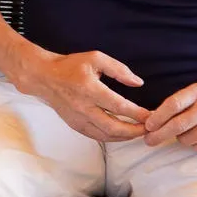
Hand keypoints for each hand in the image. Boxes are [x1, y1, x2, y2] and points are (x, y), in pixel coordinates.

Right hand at [14, 51, 150, 142]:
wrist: (44, 77)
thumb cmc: (71, 66)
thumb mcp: (96, 58)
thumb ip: (119, 69)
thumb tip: (138, 83)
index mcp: (89, 88)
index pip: (119, 106)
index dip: (137, 113)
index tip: (151, 115)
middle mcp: (83, 106)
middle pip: (113, 127)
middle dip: (135, 131)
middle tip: (149, 128)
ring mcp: (78, 118)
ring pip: (105, 135)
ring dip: (125, 137)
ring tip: (139, 132)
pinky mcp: (74, 124)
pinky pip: (96, 136)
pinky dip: (111, 138)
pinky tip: (122, 134)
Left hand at [143, 83, 196, 151]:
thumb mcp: (196, 94)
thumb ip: (176, 104)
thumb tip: (149, 121)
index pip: (174, 104)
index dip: (158, 117)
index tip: (148, 125)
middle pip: (178, 125)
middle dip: (159, 135)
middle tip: (149, 140)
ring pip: (186, 139)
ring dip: (181, 138)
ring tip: (190, 130)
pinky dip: (194, 144)